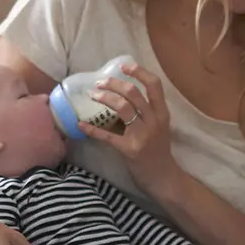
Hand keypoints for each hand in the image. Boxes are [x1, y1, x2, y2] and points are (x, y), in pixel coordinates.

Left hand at [77, 62, 182, 195]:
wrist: (163, 178)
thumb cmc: (159, 152)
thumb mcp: (160, 128)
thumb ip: (148, 112)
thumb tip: (125, 94)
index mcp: (162, 113)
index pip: (154, 84)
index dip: (139, 71)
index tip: (123, 66)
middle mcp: (154, 121)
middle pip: (133, 92)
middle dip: (113, 83)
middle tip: (99, 83)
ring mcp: (143, 135)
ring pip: (122, 107)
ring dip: (104, 98)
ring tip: (93, 95)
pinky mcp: (130, 149)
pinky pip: (108, 136)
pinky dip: (92, 129)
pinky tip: (80, 125)